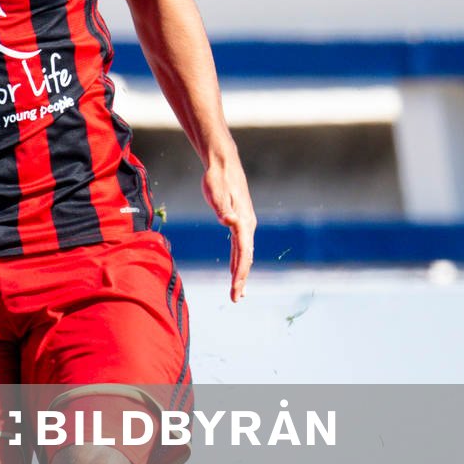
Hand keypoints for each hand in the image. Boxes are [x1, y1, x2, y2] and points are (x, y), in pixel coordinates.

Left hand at [201, 150, 255, 301]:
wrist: (223, 164)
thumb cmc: (217, 178)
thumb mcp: (216, 193)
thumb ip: (222, 209)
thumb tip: (229, 222)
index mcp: (243, 222)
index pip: (243, 254)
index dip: (240, 273)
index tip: (236, 289)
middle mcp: (247, 225)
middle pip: (246, 258)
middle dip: (241, 279)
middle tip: (236, 299)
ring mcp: (244, 224)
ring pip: (244, 254)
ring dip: (240, 273)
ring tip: (238, 291)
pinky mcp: (238, 221)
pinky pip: (239, 247)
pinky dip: (237, 260)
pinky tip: (233, 270)